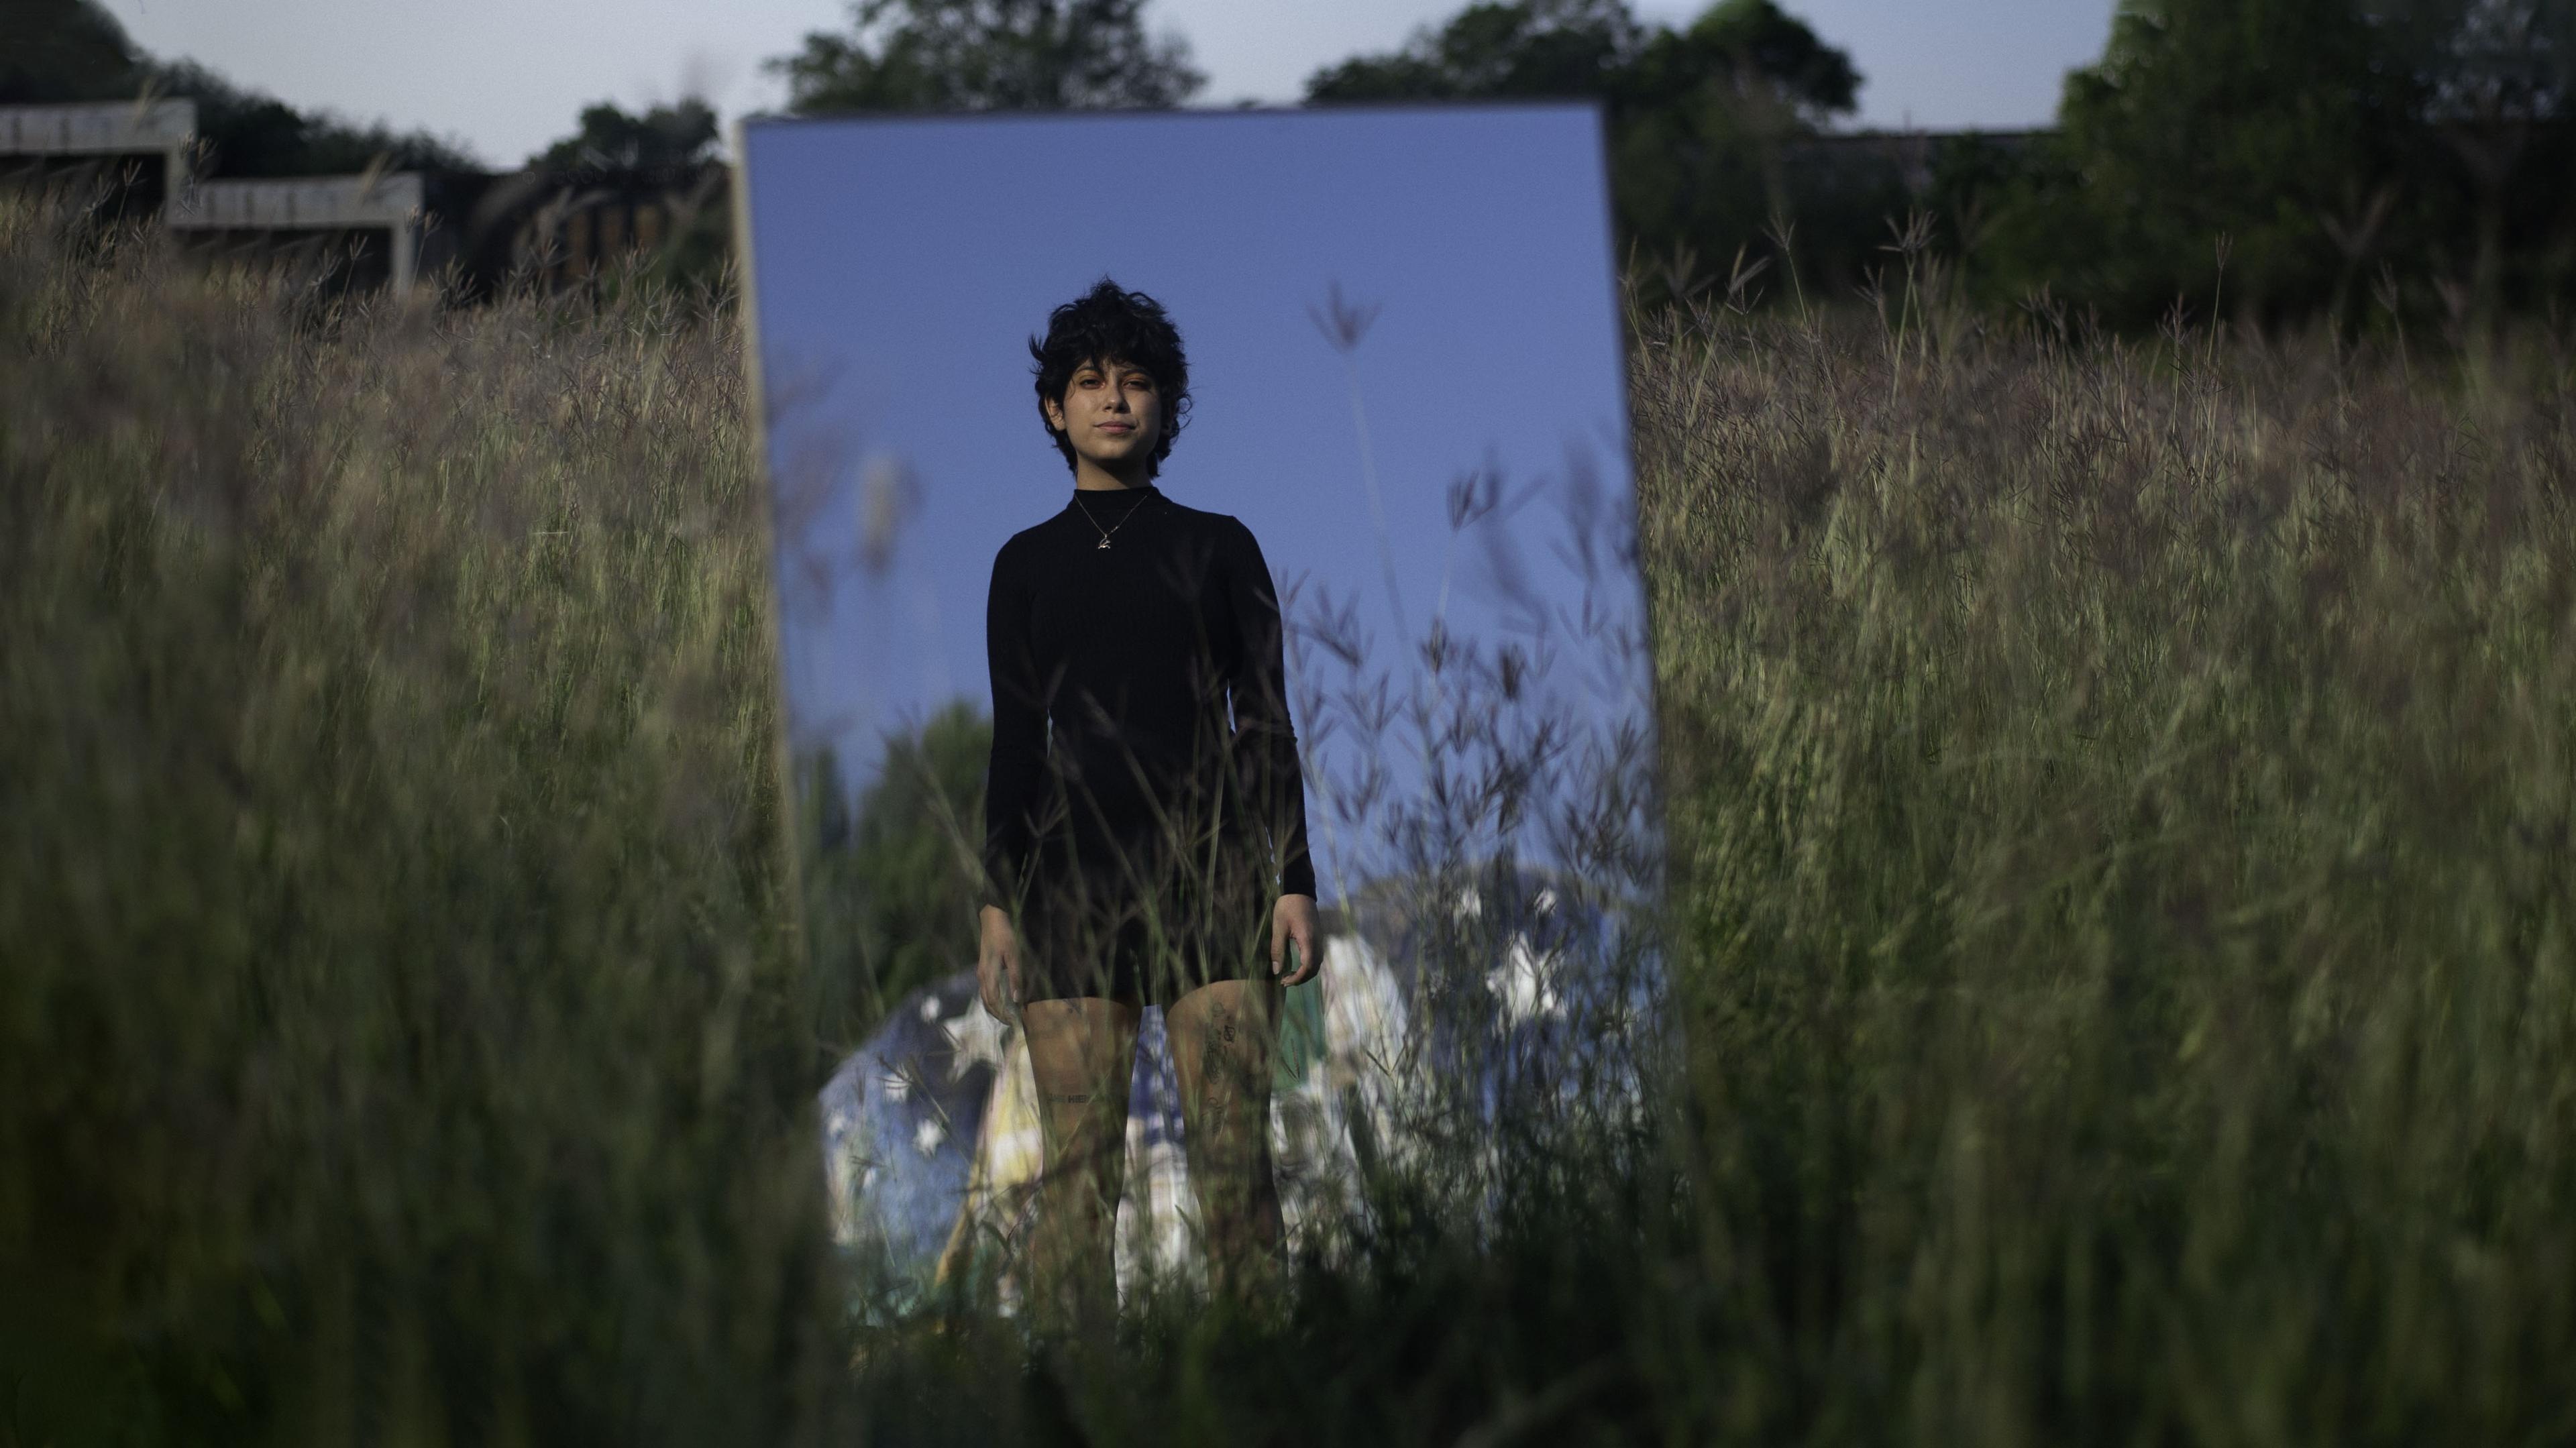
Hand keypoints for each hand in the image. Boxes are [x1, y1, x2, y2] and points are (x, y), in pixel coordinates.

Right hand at [977, 905, 1023, 1022]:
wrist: (991, 921)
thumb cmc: (1004, 936)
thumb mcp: (1014, 956)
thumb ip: (1015, 978)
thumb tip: (1017, 1000)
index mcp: (989, 974)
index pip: (994, 1001)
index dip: (1003, 1014)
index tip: (1014, 1021)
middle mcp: (982, 976)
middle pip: (987, 1003)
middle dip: (999, 1015)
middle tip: (1012, 1023)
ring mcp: (980, 973)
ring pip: (984, 998)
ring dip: (994, 1009)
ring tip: (1006, 1016)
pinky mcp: (982, 970)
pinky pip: (984, 991)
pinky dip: (991, 1001)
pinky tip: (1000, 1003)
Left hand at [1270, 893, 1319, 986]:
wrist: (1300, 890)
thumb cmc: (1287, 906)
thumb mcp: (1278, 928)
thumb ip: (1277, 950)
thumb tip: (1276, 971)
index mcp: (1308, 940)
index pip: (1308, 967)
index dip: (1297, 978)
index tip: (1284, 981)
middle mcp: (1317, 941)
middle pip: (1314, 969)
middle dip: (1301, 979)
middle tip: (1284, 981)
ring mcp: (1320, 939)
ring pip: (1317, 964)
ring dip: (1305, 973)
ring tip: (1289, 975)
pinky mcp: (1318, 936)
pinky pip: (1317, 956)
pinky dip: (1308, 965)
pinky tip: (1296, 965)